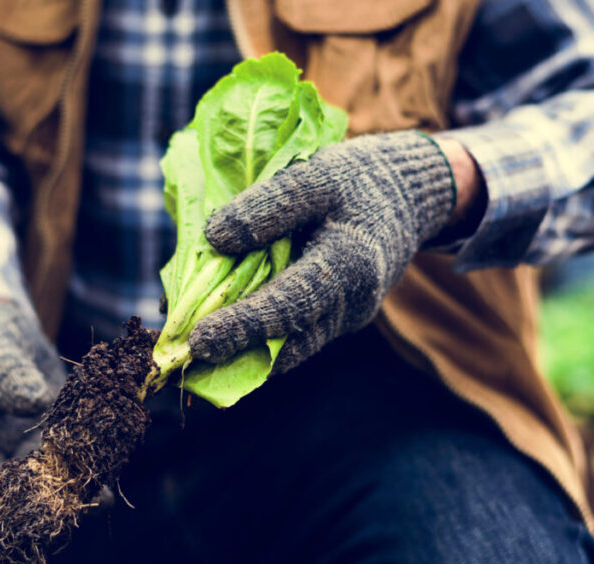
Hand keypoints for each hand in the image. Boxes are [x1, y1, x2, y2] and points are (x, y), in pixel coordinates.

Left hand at [189, 131, 455, 373]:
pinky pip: (296, 339)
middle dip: (236, 354)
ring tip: (195, 356)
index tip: (200, 339)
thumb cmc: (356, 180)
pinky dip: (260, 344)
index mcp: (350, 262)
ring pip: (292, 350)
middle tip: (186, 358)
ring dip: (244, 357)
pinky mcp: (337, 321)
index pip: (292, 303)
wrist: (406, 198)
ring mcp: (346, 318)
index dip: (245, 325)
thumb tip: (214, 240)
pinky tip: (223, 338)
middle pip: (290, 342)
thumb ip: (269, 205)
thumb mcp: (315, 174)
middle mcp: (352, 302)